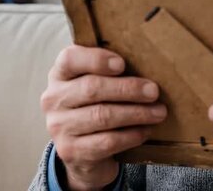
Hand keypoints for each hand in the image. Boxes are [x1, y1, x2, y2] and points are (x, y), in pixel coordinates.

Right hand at [40, 45, 166, 190]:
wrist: (82, 152)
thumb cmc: (95, 108)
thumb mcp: (96, 87)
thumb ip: (111, 74)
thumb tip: (148, 67)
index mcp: (60, 75)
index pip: (69, 58)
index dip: (96, 59)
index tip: (122, 64)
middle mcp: (53, 99)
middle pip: (92, 88)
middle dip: (128, 89)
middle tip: (153, 91)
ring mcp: (59, 127)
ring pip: (102, 116)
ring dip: (136, 113)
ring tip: (158, 112)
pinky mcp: (71, 151)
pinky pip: (106, 141)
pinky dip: (131, 135)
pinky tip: (145, 130)